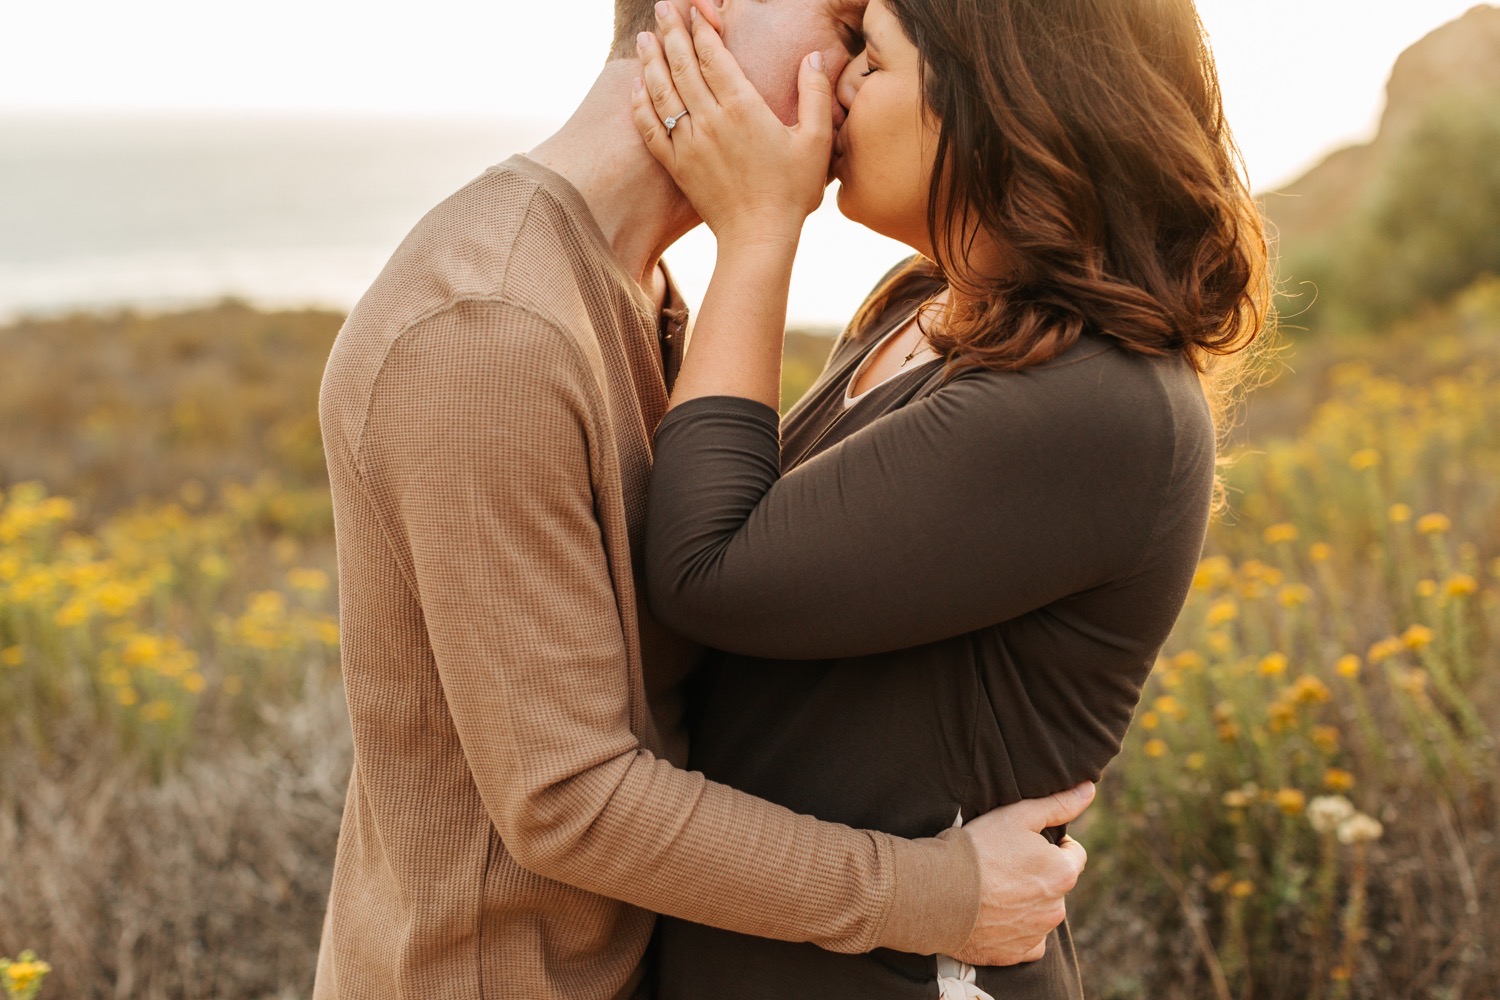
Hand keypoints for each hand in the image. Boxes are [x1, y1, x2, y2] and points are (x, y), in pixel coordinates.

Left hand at [630, 0, 833, 245]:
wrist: (759, 237)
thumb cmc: (792, 191)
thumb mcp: (816, 142)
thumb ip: (816, 96)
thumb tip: (814, 58)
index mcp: (743, 108)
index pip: (714, 56)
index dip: (701, 29)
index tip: (693, 10)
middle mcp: (710, 120)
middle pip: (683, 66)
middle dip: (671, 32)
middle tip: (662, 8)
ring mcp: (689, 143)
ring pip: (663, 92)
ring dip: (651, 61)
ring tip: (645, 38)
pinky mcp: (676, 166)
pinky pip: (651, 129)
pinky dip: (641, 105)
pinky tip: (637, 86)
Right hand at [949, 782, 1093, 965]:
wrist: (938, 893)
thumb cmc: (978, 849)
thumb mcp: (1018, 815)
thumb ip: (1059, 805)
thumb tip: (1089, 790)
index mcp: (1062, 874)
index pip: (1074, 854)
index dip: (1052, 844)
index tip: (1024, 843)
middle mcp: (1057, 909)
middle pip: (1055, 884)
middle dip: (1038, 874)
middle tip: (1003, 864)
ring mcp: (1036, 935)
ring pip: (1041, 912)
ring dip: (1026, 902)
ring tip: (992, 888)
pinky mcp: (1015, 955)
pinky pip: (1026, 941)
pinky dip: (1015, 930)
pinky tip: (992, 915)